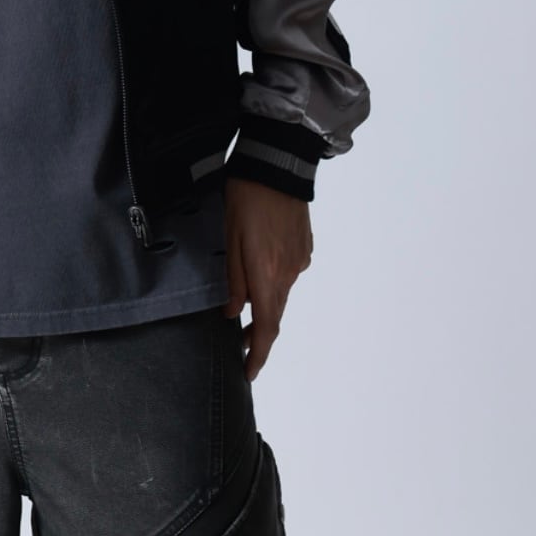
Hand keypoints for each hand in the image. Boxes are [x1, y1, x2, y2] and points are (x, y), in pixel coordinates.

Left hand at [222, 176, 312, 382]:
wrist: (278, 164)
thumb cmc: (245, 197)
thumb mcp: (229, 238)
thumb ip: (234, 280)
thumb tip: (234, 313)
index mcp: (267, 273)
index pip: (267, 327)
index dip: (258, 354)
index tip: (249, 371)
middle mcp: (289, 272)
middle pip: (275, 312)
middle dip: (259, 332)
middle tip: (240, 343)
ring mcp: (300, 260)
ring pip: (282, 291)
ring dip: (266, 302)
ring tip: (246, 304)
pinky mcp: (305, 247)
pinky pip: (288, 272)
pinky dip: (275, 279)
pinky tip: (261, 266)